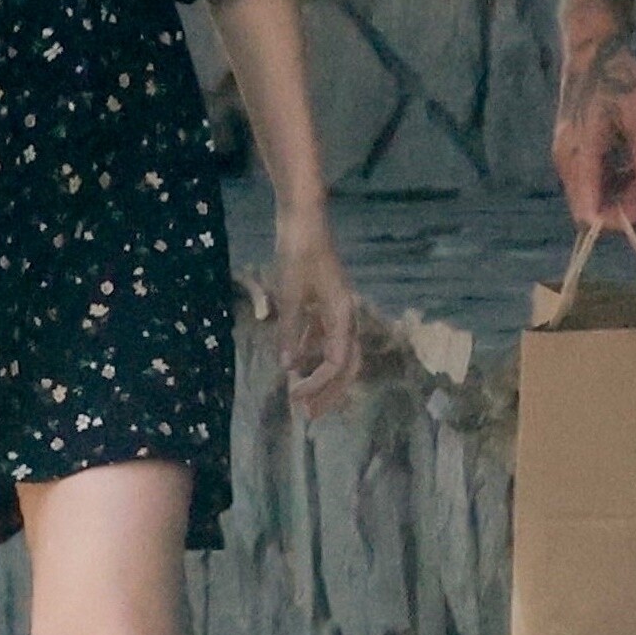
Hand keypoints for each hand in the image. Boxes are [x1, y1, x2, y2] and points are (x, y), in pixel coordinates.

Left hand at [272, 210, 357, 418]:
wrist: (303, 220)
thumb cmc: (298, 254)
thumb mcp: (290, 294)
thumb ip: (291, 332)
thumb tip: (288, 366)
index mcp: (343, 316)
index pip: (337, 362)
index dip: (318, 384)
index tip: (295, 395)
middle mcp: (347, 316)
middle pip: (346, 365)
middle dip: (331, 393)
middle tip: (310, 415)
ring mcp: (338, 309)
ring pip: (337, 353)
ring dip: (323, 377)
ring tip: (304, 398)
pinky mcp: (326, 302)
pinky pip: (324, 337)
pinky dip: (313, 354)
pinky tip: (296, 363)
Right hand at [553, 24, 635, 227]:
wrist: (593, 48)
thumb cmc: (618, 78)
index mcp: (580, 155)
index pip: (588, 213)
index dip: (618, 220)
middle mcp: (567, 160)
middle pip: (588, 207)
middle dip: (622, 208)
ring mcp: (567, 155)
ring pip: (590, 194)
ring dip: (620, 194)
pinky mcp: (572, 149)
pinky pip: (590, 179)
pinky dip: (613, 181)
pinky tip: (634, 164)